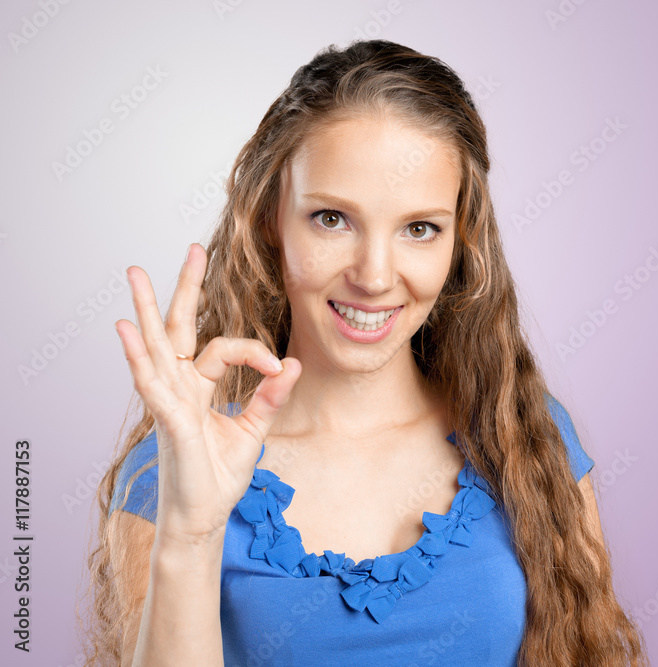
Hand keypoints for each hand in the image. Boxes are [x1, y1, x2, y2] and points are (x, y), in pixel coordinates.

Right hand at [114, 243, 300, 545]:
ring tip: (136, 272)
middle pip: (179, 329)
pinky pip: (151, 383)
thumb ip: (270, 397)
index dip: (256, 354)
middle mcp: (179, 387)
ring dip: (147, 309)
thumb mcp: (253, 430)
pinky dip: (138, 356)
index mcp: (199, 388)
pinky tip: (126, 328)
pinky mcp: (167, 421)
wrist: (204, 517)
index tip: (281, 369)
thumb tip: (293, 365)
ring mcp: (169, 401)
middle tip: (192, 249)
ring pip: (156, 346)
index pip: (225, 349)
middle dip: (185, 289)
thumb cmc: (219, 475)